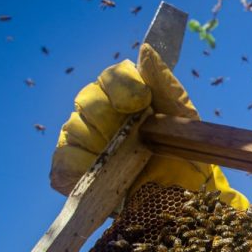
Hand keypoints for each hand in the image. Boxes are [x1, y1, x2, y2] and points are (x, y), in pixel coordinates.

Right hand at [50, 43, 248, 209]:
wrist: (188, 200)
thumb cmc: (187, 155)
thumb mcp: (184, 118)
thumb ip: (165, 84)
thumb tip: (146, 51)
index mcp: (128, 99)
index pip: (111, 79)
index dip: (121, 86)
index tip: (142, 101)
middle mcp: (104, 118)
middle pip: (87, 101)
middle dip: (106, 114)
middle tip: (130, 133)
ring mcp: (88, 146)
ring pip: (73, 130)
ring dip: (94, 141)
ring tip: (119, 156)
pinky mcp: (78, 176)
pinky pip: (63, 165)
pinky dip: (74, 167)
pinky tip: (94, 172)